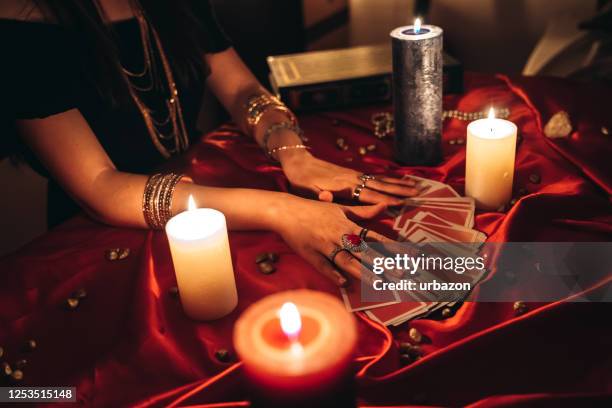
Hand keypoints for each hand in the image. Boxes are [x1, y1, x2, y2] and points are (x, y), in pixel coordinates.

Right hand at [270, 193, 391, 285]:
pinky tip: (344, 284)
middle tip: (400, 274)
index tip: (408, 255)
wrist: (287, 211)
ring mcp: (324, 246)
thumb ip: (363, 212)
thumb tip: (385, 206)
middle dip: (383, 264)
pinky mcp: (311, 255)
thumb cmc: (315, 210)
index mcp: (348, 225)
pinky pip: (324, 266)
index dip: (392, 247)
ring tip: (378, 283)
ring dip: (363, 272)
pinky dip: (334, 274)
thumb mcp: (341, 208)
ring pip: (346, 261)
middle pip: (364, 252)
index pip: (374, 238)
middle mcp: (339, 236)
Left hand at [279, 150, 419, 204]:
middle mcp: (353, 179)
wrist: (299, 162)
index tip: (401, 204)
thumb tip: (328, 198)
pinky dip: (390, 178)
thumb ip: (318, 196)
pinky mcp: (354, 173)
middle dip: (400, 191)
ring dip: (400, 184)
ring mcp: (355, 175)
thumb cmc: (301, 182)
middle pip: (381, 186)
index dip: (384, 200)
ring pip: (382, 180)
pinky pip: (376, 177)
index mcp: (344, 187)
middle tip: (419, 195)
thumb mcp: (306, 192)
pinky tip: (400, 180)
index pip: (368, 195)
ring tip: (418, 186)